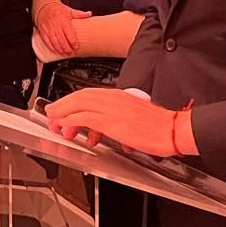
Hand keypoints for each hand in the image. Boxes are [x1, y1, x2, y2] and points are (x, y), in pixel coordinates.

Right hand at [35, 0, 90, 55]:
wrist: (44, 6)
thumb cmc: (58, 9)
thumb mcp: (69, 10)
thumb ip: (79, 14)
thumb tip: (89, 14)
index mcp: (63, 20)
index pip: (69, 33)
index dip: (73, 42)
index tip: (76, 47)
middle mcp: (56, 25)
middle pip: (62, 39)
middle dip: (66, 48)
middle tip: (71, 53)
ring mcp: (48, 29)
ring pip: (54, 41)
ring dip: (59, 49)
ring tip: (64, 53)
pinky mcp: (43, 31)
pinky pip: (46, 41)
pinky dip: (51, 47)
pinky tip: (55, 51)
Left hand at [45, 88, 193, 155]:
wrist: (174, 129)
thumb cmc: (160, 127)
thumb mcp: (135, 118)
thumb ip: (118, 121)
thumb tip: (106, 132)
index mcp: (119, 96)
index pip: (89, 94)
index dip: (72, 102)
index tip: (63, 109)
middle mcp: (113, 98)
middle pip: (79, 97)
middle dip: (62, 106)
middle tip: (51, 115)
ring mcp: (111, 109)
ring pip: (78, 105)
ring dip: (62, 113)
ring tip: (54, 122)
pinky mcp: (111, 121)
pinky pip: (84, 118)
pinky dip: (72, 121)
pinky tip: (65, 126)